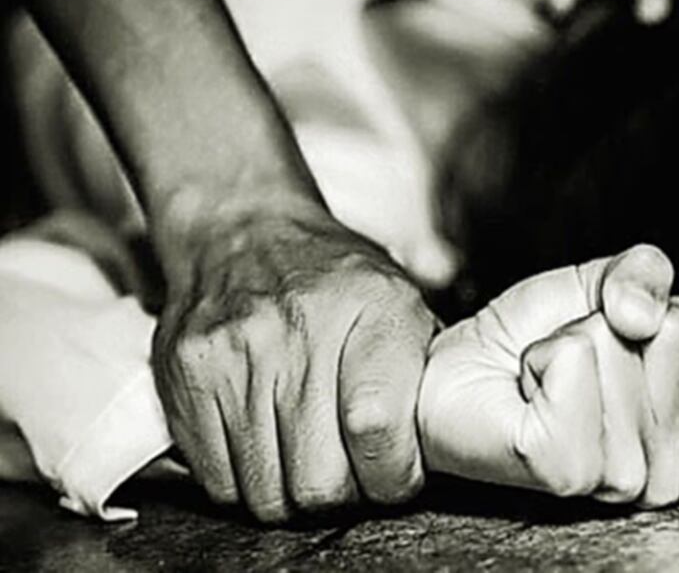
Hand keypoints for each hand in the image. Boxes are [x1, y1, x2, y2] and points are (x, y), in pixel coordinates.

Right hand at [152, 215, 435, 522]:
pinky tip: (265, 448)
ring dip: (293, 494)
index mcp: (372, 309)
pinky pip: (217, 481)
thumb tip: (444, 445)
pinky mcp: (183, 376)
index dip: (391, 474)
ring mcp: (233, 353)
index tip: (394, 475)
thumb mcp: (402, 302)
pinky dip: (245, 483)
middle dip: (343, 496)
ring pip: (266, 492)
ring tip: (307, 457)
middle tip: (349, 474)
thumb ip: (425, 373)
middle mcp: (299, 328)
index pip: (377, 428)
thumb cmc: (334, 280)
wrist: (244, 233)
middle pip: (318, 477)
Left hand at [419, 245, 678, 506]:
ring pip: (616, 348)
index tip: (608, 336)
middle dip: (605, 326)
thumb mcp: (600, 282)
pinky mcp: (567, 472)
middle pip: (670, 333)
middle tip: (568, 363)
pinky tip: (529, 397)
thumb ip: (645, 272)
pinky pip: (571, 365)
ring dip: (565, 346)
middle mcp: (672, 462)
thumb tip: (643, 317)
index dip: (651, 308)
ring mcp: (623, 478)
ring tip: (547, 384)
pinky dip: (539, 359)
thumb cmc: (531, 336)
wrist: (455, 371)